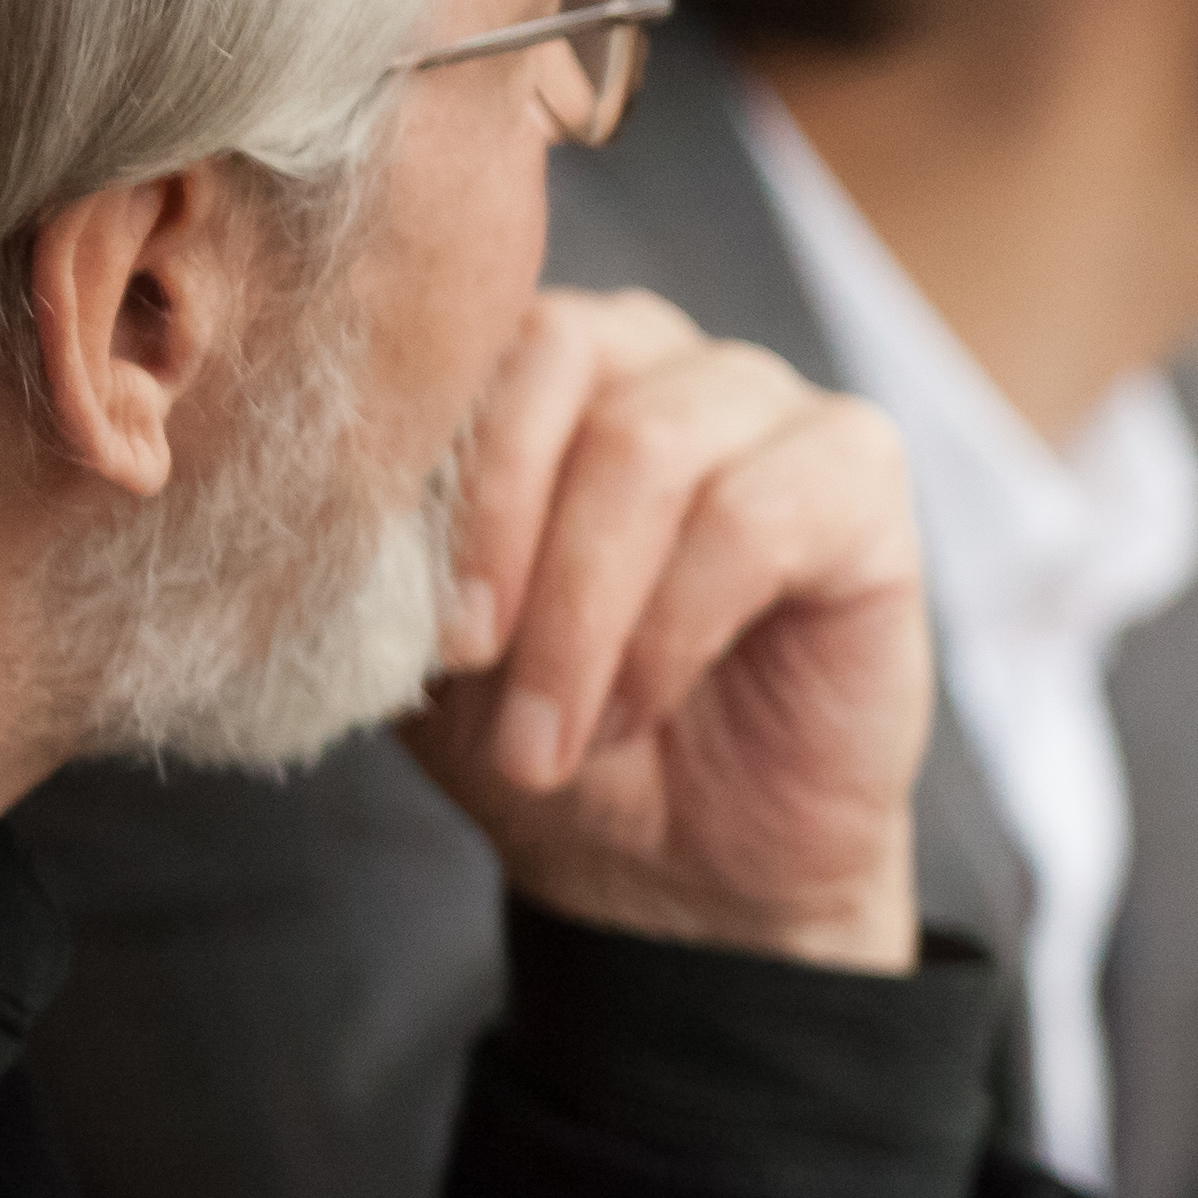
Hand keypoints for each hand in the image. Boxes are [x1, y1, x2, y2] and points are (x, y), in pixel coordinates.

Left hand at [404, 289, 928, 971]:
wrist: (686, 870)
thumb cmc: (560, 737)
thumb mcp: (430, 640)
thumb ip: (393, 539)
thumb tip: (334, 475)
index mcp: (547, 368)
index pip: (473, 327)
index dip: (438, 472)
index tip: (424, 631)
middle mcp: (662, 358)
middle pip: (563, 355)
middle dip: (503, 534)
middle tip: (474, 670)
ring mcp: (773, 408)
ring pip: (652, 445)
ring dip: (583, 608)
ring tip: (557, 730)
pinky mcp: (862, 481)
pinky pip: (755, 516)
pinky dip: (675, 627)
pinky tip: (645, 705)